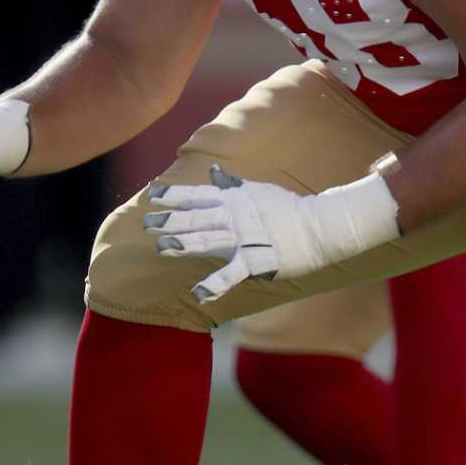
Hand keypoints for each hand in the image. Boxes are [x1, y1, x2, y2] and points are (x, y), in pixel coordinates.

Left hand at [144, 164, 398, 304]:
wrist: (319, 228)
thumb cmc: (287, 209)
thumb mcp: (257, 190)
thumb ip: (230, 183)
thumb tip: (211, 170)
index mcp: (234, 200)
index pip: (197, 195)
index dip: (173, 196)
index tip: (152, 196)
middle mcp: (235, 217)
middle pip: (196, 218)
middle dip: (170, 220)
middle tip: (146, 224)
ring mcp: (245, 239)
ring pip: (208, 241)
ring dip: (184, 244)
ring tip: (162, 247)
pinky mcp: (256, 262)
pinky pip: (231, 274)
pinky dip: (214, 284)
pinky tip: (198, 294)